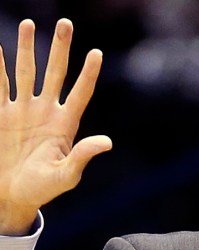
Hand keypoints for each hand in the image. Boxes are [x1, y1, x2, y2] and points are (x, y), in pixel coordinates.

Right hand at [0, 18, 111, 234]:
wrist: (13, 195)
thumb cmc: (44, 189)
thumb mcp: (67, 175)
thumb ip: (83, 156)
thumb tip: (108, 142)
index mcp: (65, 125)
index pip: (80, 94)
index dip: (88, 74)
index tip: (96, 52)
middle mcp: (46, 112)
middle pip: (55, 73)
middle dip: (60, 49)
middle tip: (65, 23)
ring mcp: (23, 110)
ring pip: (26, 72)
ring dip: (28, 49)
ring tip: (30, 24)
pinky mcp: (2, 114)